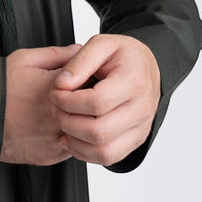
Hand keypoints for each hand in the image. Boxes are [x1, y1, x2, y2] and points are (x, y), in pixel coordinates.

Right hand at [0, 45, 81, 165]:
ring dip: (80, 124)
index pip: (94, 83)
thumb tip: (79, 50)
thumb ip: (56, 54)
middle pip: (92, 110)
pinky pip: (71, 148)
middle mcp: (63, 115)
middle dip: (88, 104)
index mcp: (59, 89)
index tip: (87, 80)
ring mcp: (58, 137)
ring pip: (84, 132)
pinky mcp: (51, 155)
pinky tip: (51, 129)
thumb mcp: (24, 59)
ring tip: (60, 115)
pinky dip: (66, 139)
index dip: (91, 81)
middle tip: (77, 98)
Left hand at [49, 34, 160, 165]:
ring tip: (63, 124)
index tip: (54, 93)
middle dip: (68, 122)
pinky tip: (73, 138)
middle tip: (56, 109)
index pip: (96, 103)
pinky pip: (110, 158)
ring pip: (104, 151)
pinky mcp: (135, 140)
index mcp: (133, 82)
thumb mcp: (101, 44)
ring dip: (75, 141)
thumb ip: (79, 62)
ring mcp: (140, 128)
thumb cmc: (123, 55)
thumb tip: (62, 84)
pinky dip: (86, 153)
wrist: (146, 67)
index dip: (68, 101)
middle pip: (98, 131)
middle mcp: (141, 109)